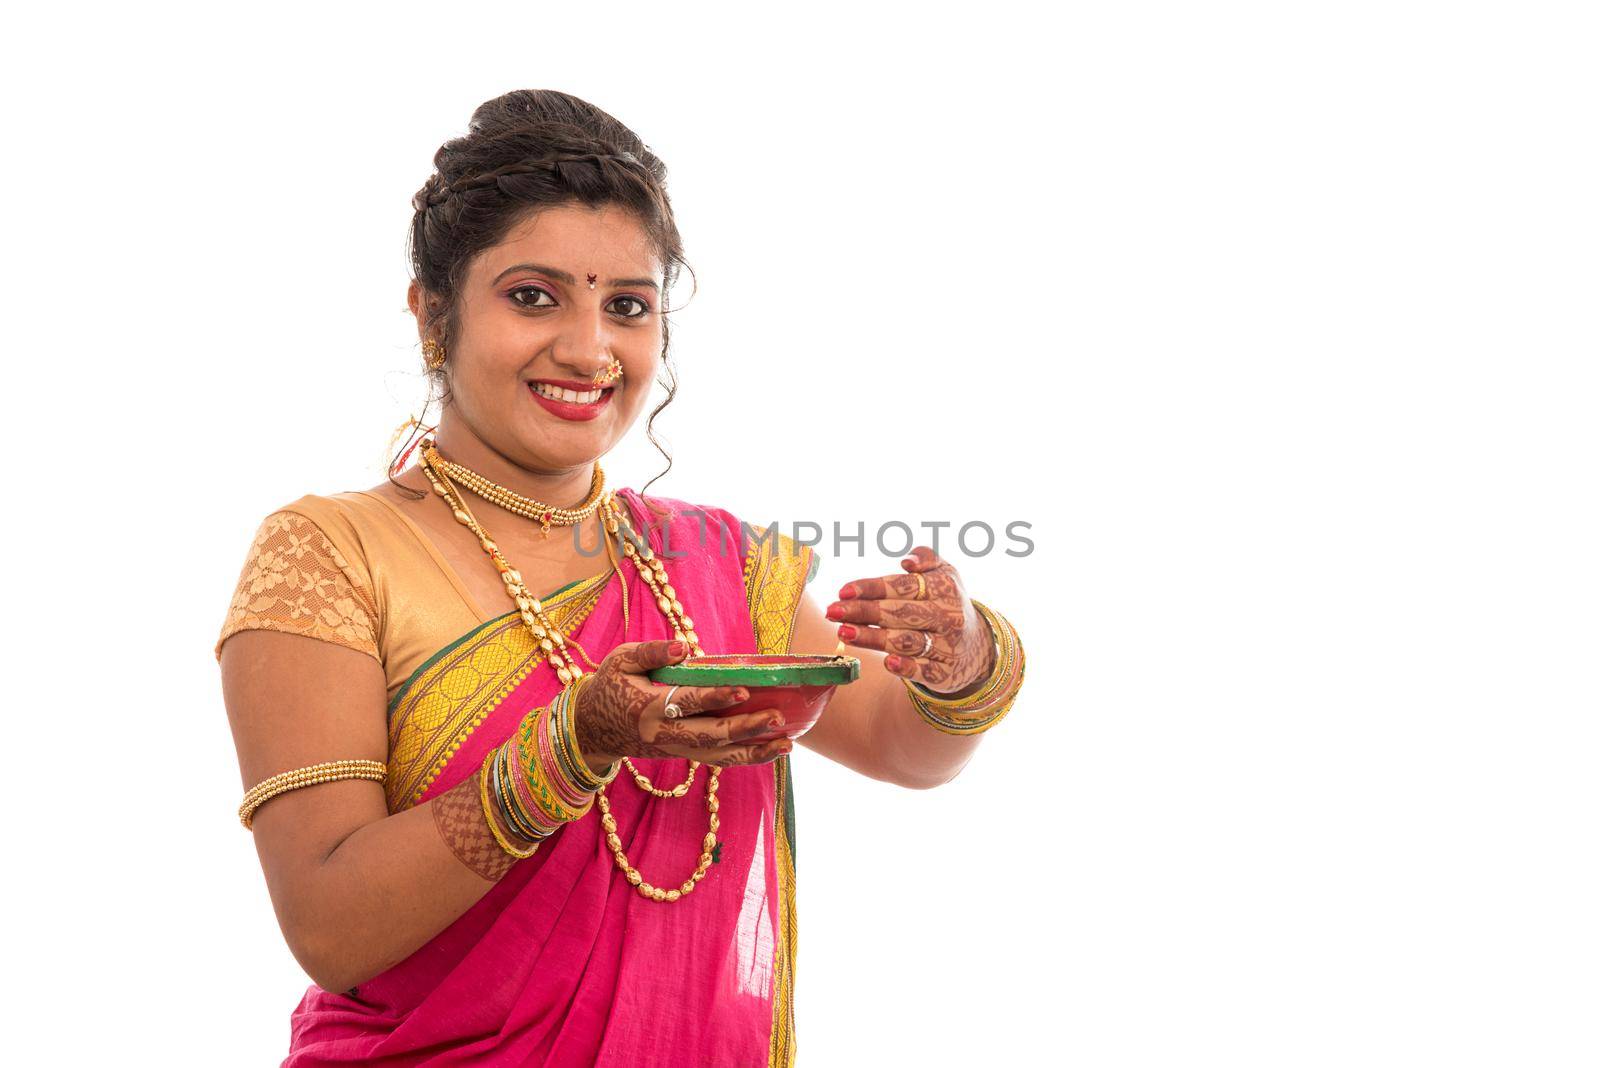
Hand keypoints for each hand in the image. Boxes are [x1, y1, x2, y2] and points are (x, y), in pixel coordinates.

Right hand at [573, 639, 792, 770]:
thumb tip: (682, 648)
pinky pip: (718, 759)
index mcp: (647, 708)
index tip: (742, 689)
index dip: (715, 697)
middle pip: (710, 736)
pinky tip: (773, 749)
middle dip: (745, 728)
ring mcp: (675, 749)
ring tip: (786, 743)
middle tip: (776, 717)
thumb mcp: (619, 660)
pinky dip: (747, 757)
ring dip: (754, 751)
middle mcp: (664, 734)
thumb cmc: (609, 686)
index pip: (687, 702)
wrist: (590, 729)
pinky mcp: (682, 754)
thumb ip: (650, 652)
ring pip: (719, 756)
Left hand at [827, 545, 996, 694]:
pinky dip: (906, 668)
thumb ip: (928, 558)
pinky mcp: (944, 674)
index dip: (872, 588)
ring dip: (874, 637)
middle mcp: (948, 617)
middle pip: (901, 613)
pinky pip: (924, 671)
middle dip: (865, 611)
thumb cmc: (946, 604)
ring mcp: (947, 647)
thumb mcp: (945, 575)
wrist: (976, 647)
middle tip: (833, 611)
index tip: (844, 591)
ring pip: (907, 641)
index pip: (903, 586)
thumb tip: (908, 561)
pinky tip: (887, 662)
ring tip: (845, 632)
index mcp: (945, 588)